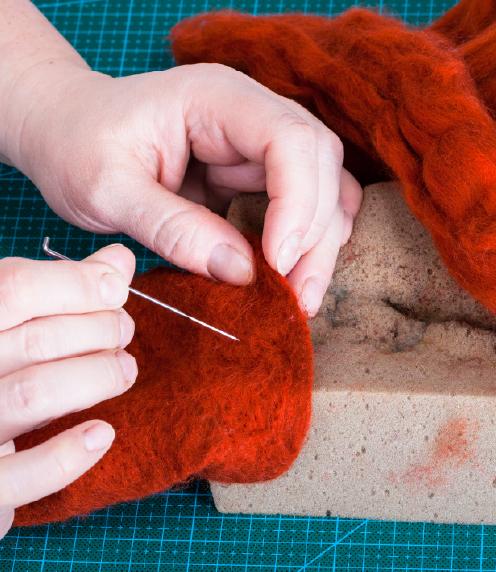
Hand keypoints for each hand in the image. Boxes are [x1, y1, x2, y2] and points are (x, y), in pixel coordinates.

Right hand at [0, 244, 136, 538]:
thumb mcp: (15, 318)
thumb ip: (64, 288)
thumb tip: (121, 261)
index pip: (15, 286)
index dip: (77, 283)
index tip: (117, 288)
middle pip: (36, 338)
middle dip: (98, 329)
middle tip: (125, 330)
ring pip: (33, 393)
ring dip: (95, 377)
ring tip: (125, 369)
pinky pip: (21, 475)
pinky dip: (66, 455)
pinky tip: (102, 433)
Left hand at [11, 63, 361, 316]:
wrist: (65, 132)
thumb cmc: (77, 147)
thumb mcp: (107, 190)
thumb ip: (171, 228)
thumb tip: (241, 272)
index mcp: (214, 98)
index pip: (289, 139)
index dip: (298, 203)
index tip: (275, 263)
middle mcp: (247, 113)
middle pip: (318, 163)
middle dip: (316, 234)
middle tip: (298, 296)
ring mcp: (252, 143)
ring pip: (321, 185)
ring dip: (319, 242)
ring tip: (300, 294)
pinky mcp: (250, 174)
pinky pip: (299, 202)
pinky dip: (306, 239)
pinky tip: (295, 271)